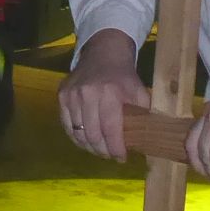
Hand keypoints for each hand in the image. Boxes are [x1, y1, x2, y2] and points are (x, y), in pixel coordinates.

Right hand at [57, 29, 149, 158]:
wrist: (103, 52)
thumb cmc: (124, 75)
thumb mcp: (139, 92)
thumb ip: (143, 115)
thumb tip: (147, 140)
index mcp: (110, 94)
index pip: (110, 130)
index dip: (116, 148)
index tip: (122, 158)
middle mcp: (88, 94)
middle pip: (92, 135)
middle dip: (103, 151)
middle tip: (110, 155)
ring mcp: (72, 95)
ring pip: (78, 133)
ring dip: (89, 147)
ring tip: (99, 149)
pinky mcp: (62, 95)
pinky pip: (66, 125)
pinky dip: (76, 137)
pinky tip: (86, 140)